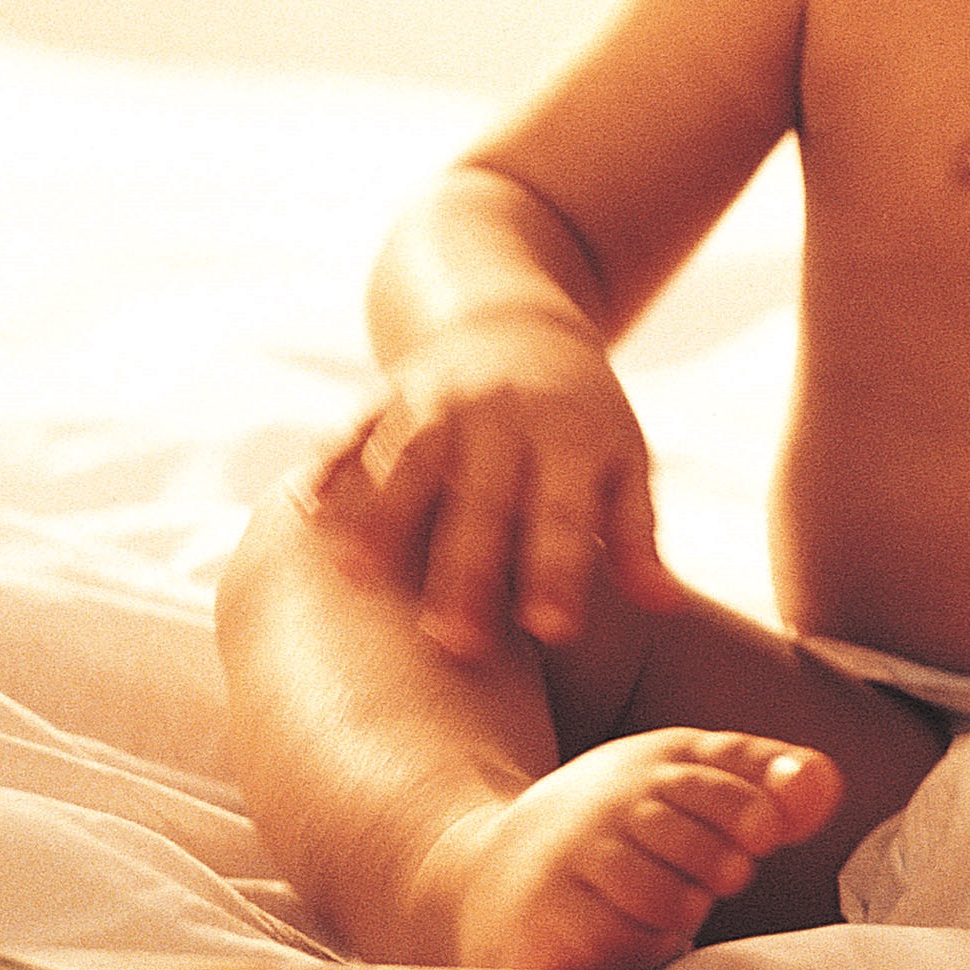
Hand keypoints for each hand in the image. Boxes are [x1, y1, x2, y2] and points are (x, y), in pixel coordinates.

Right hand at [297, 315, 681, 660]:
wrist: (518, 325)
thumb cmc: (580, 422)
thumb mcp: (623, 463)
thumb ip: (637, 535)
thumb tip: (665, 607)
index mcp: (572, 438)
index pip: (567, 511)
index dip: (559, 568)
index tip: (550, 630)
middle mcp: (507, 414)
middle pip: (486, 496)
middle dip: (469, 567)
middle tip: (453, 644)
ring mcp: (442, 397)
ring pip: (411, 456)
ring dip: (384, 513)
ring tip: (356, 578)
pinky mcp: (388, 389)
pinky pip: (355, 424)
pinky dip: (331, 464)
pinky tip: (304, 512)